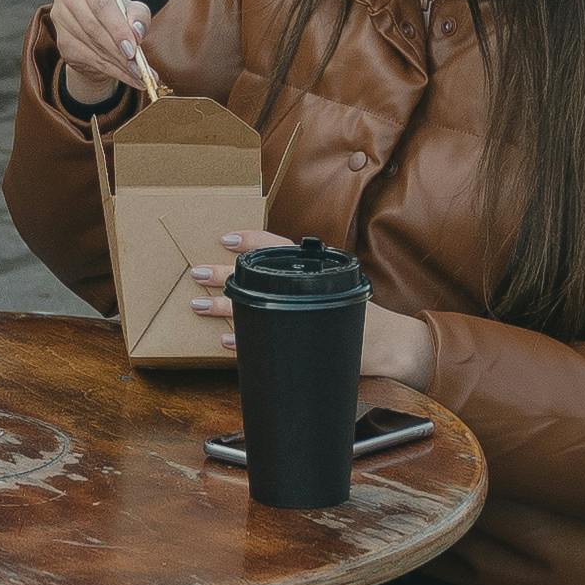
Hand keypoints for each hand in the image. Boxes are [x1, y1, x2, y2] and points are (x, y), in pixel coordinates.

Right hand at [45, 0, 152, 114]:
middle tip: (139, 67)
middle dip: (118, 49)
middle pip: (93, 26)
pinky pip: (88, 59)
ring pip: (91, 45)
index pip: (101, 4)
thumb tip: (136, 32)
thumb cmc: (119, 13)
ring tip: (140, 75)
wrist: (99, 31)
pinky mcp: (61, 41)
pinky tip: (129, 78)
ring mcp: (59, 18)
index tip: (133, 48)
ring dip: (117, 64)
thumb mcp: (134, 10)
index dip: (117, 28)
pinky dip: (111, 71)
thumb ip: (139, 16)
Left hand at [182, 247, 435, 395]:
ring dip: (223, 307)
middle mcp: (308, 287)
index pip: (280, 248)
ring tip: (198, 304)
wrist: (388, 345)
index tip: (225, 238)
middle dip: (224, 275)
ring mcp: (306, 313)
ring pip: (255, 306)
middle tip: (196, 272)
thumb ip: (303, 284)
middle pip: (259, 277)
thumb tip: (264, 280)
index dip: (253, 241)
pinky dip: (243, 341)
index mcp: (314, 271)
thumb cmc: (356, 316)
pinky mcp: (306, 340)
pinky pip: (266, 339)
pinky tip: (225, 340)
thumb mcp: (333, 289)